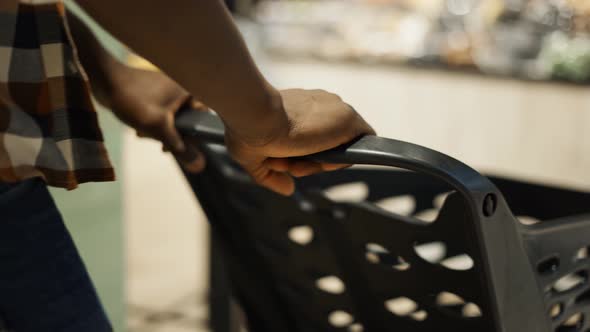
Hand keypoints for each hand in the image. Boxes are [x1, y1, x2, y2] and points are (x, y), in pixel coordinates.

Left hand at [104, 66, 205, 172]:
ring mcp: (165, 89)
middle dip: (172, 134)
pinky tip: (139, 128)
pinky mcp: (152, 91)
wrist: (103, 81)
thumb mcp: (159, 128)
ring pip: (171, 117)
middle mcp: (179, 88)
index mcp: (186, 91)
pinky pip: (160, 111)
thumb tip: (200, 166)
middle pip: (186, 119)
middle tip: (160, 144)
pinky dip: (152, 121)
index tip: (181, 145)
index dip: (194, 134)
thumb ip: (179, 147)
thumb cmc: (133, 101)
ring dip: (160, 130)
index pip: (203, 116)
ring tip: (144, 134)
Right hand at [225, 89, 374, 195]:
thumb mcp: (252, 157)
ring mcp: (334, 113)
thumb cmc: (245, 129)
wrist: (255, 114)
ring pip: (339, 149)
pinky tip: (320, 162)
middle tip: (288, 164)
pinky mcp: (348, 121)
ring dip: (319, 163)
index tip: (281, 161)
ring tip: (296, 162)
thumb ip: (271, 176)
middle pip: (326, 145)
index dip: (300, 156)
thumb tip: (287, 189)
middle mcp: (318, 106)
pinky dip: (340, 162)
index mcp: (299, 108)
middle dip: (308, 162)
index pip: (311, 138)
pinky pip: (356, 149)